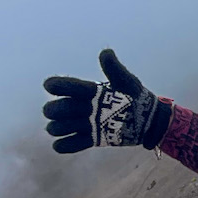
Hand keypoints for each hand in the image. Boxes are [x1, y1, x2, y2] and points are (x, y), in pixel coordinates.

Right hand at [42, 49, 169, 152]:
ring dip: (57, 127)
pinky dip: (64, 145)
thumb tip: (106, 52)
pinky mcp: (92, 139)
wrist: (149, 122)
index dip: (58, 86)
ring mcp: (87, 124)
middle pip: (60, 108)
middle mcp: (85, 107)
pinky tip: (59, 145)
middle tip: (52, 111)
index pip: (70, 87)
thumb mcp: (127, 82)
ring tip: (56, 128)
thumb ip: (115, 69)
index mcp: (91, 91)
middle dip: (54, 109)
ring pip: (62, 126)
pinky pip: (73, 144)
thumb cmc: (137, 98)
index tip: (48, 86)